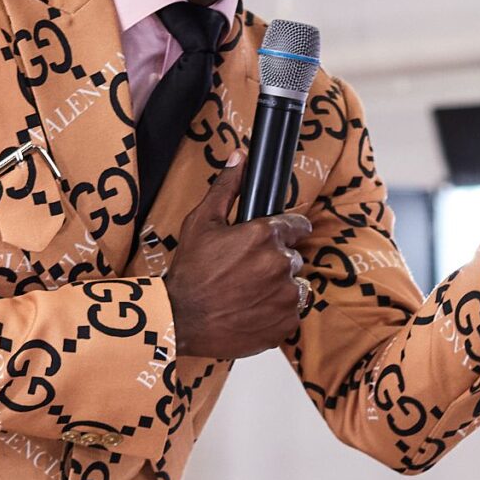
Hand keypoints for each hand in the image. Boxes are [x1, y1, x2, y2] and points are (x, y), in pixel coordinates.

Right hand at [165, 162, 314, 358]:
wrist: (181, 319)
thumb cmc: (190, 271)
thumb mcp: (201, 222)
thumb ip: (226, 188)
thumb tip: (239, 157)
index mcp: (265, 234)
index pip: (298, 225)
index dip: (285, 232)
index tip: (277, 240)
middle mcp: (280, 263)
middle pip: (292, 258)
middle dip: (274, 263)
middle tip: (246, 273)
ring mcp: (286, 295)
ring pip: (294, 286)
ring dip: (278, 289)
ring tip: (248, 294)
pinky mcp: (286, 322)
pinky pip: (291, 312)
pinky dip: (276, 313)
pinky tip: (252, 311)